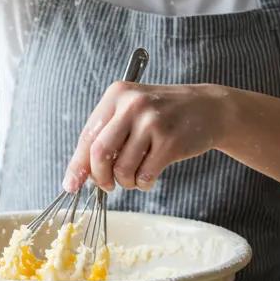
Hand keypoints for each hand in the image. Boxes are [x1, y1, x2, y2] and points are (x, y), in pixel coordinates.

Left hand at [62, 83, 229, 193]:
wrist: (209, 108)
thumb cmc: (164, 114)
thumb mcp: (133, 111)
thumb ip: (107, 135)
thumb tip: (81, 174)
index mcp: (117, 94)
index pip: (87, 135)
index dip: (77, 165)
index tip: (70, 185)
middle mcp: (133, 105)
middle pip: (100, 153)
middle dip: (99, 178)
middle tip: (106, 186)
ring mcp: (152, 123)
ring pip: (122, 169)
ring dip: (126, 182)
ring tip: (136, 174)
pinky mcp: (170, 142)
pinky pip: (144, 176)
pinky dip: (143, 184)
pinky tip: (150, 175)